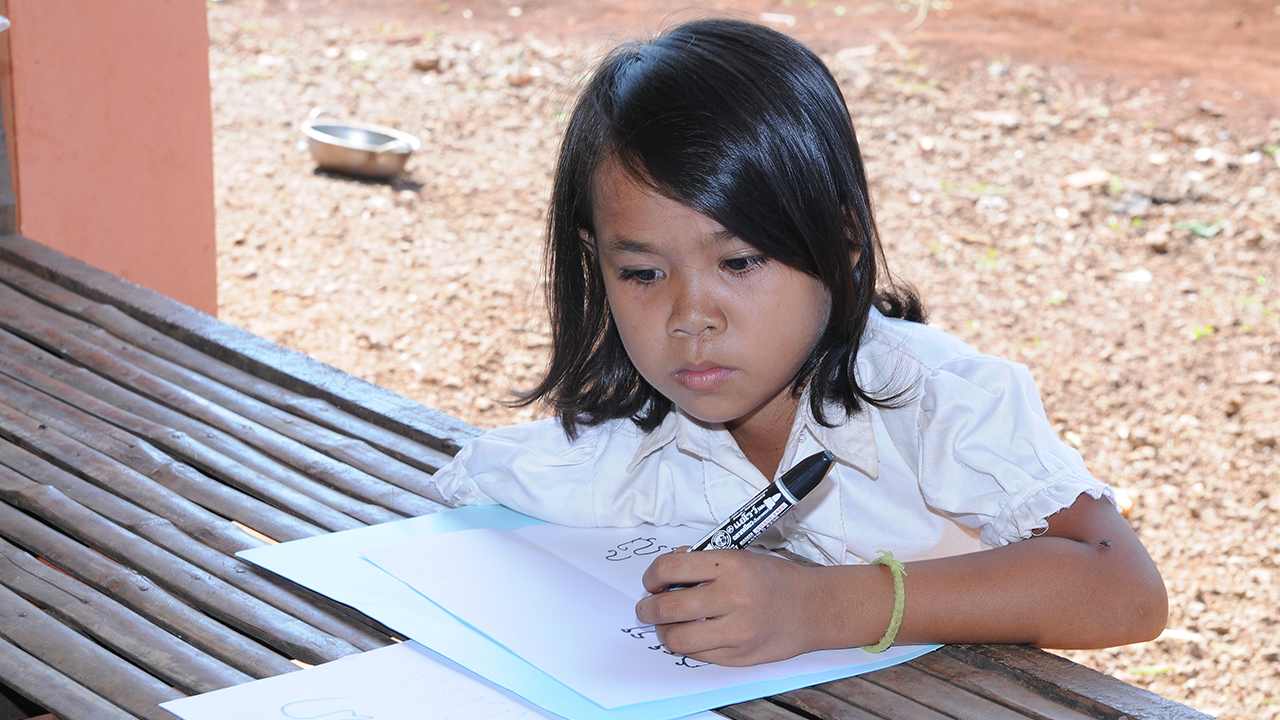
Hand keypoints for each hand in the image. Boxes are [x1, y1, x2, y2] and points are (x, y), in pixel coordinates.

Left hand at [634, 549, 882, 665]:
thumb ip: (702, 562)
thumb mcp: (740, 556)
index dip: (652, 575)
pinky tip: (690, 635)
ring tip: (665, 625)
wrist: (813, 608)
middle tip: (647, 607)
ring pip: (676, 638)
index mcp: (730, 566)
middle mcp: (732, 598)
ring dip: (662, 631)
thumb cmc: (774, 579)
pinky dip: (686, 645)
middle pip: (666, 607)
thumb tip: (665, 571)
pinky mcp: (738, 656)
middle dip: (648, 608)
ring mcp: (736, 631)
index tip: (651, 581)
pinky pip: (696, 654)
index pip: (670, 568)